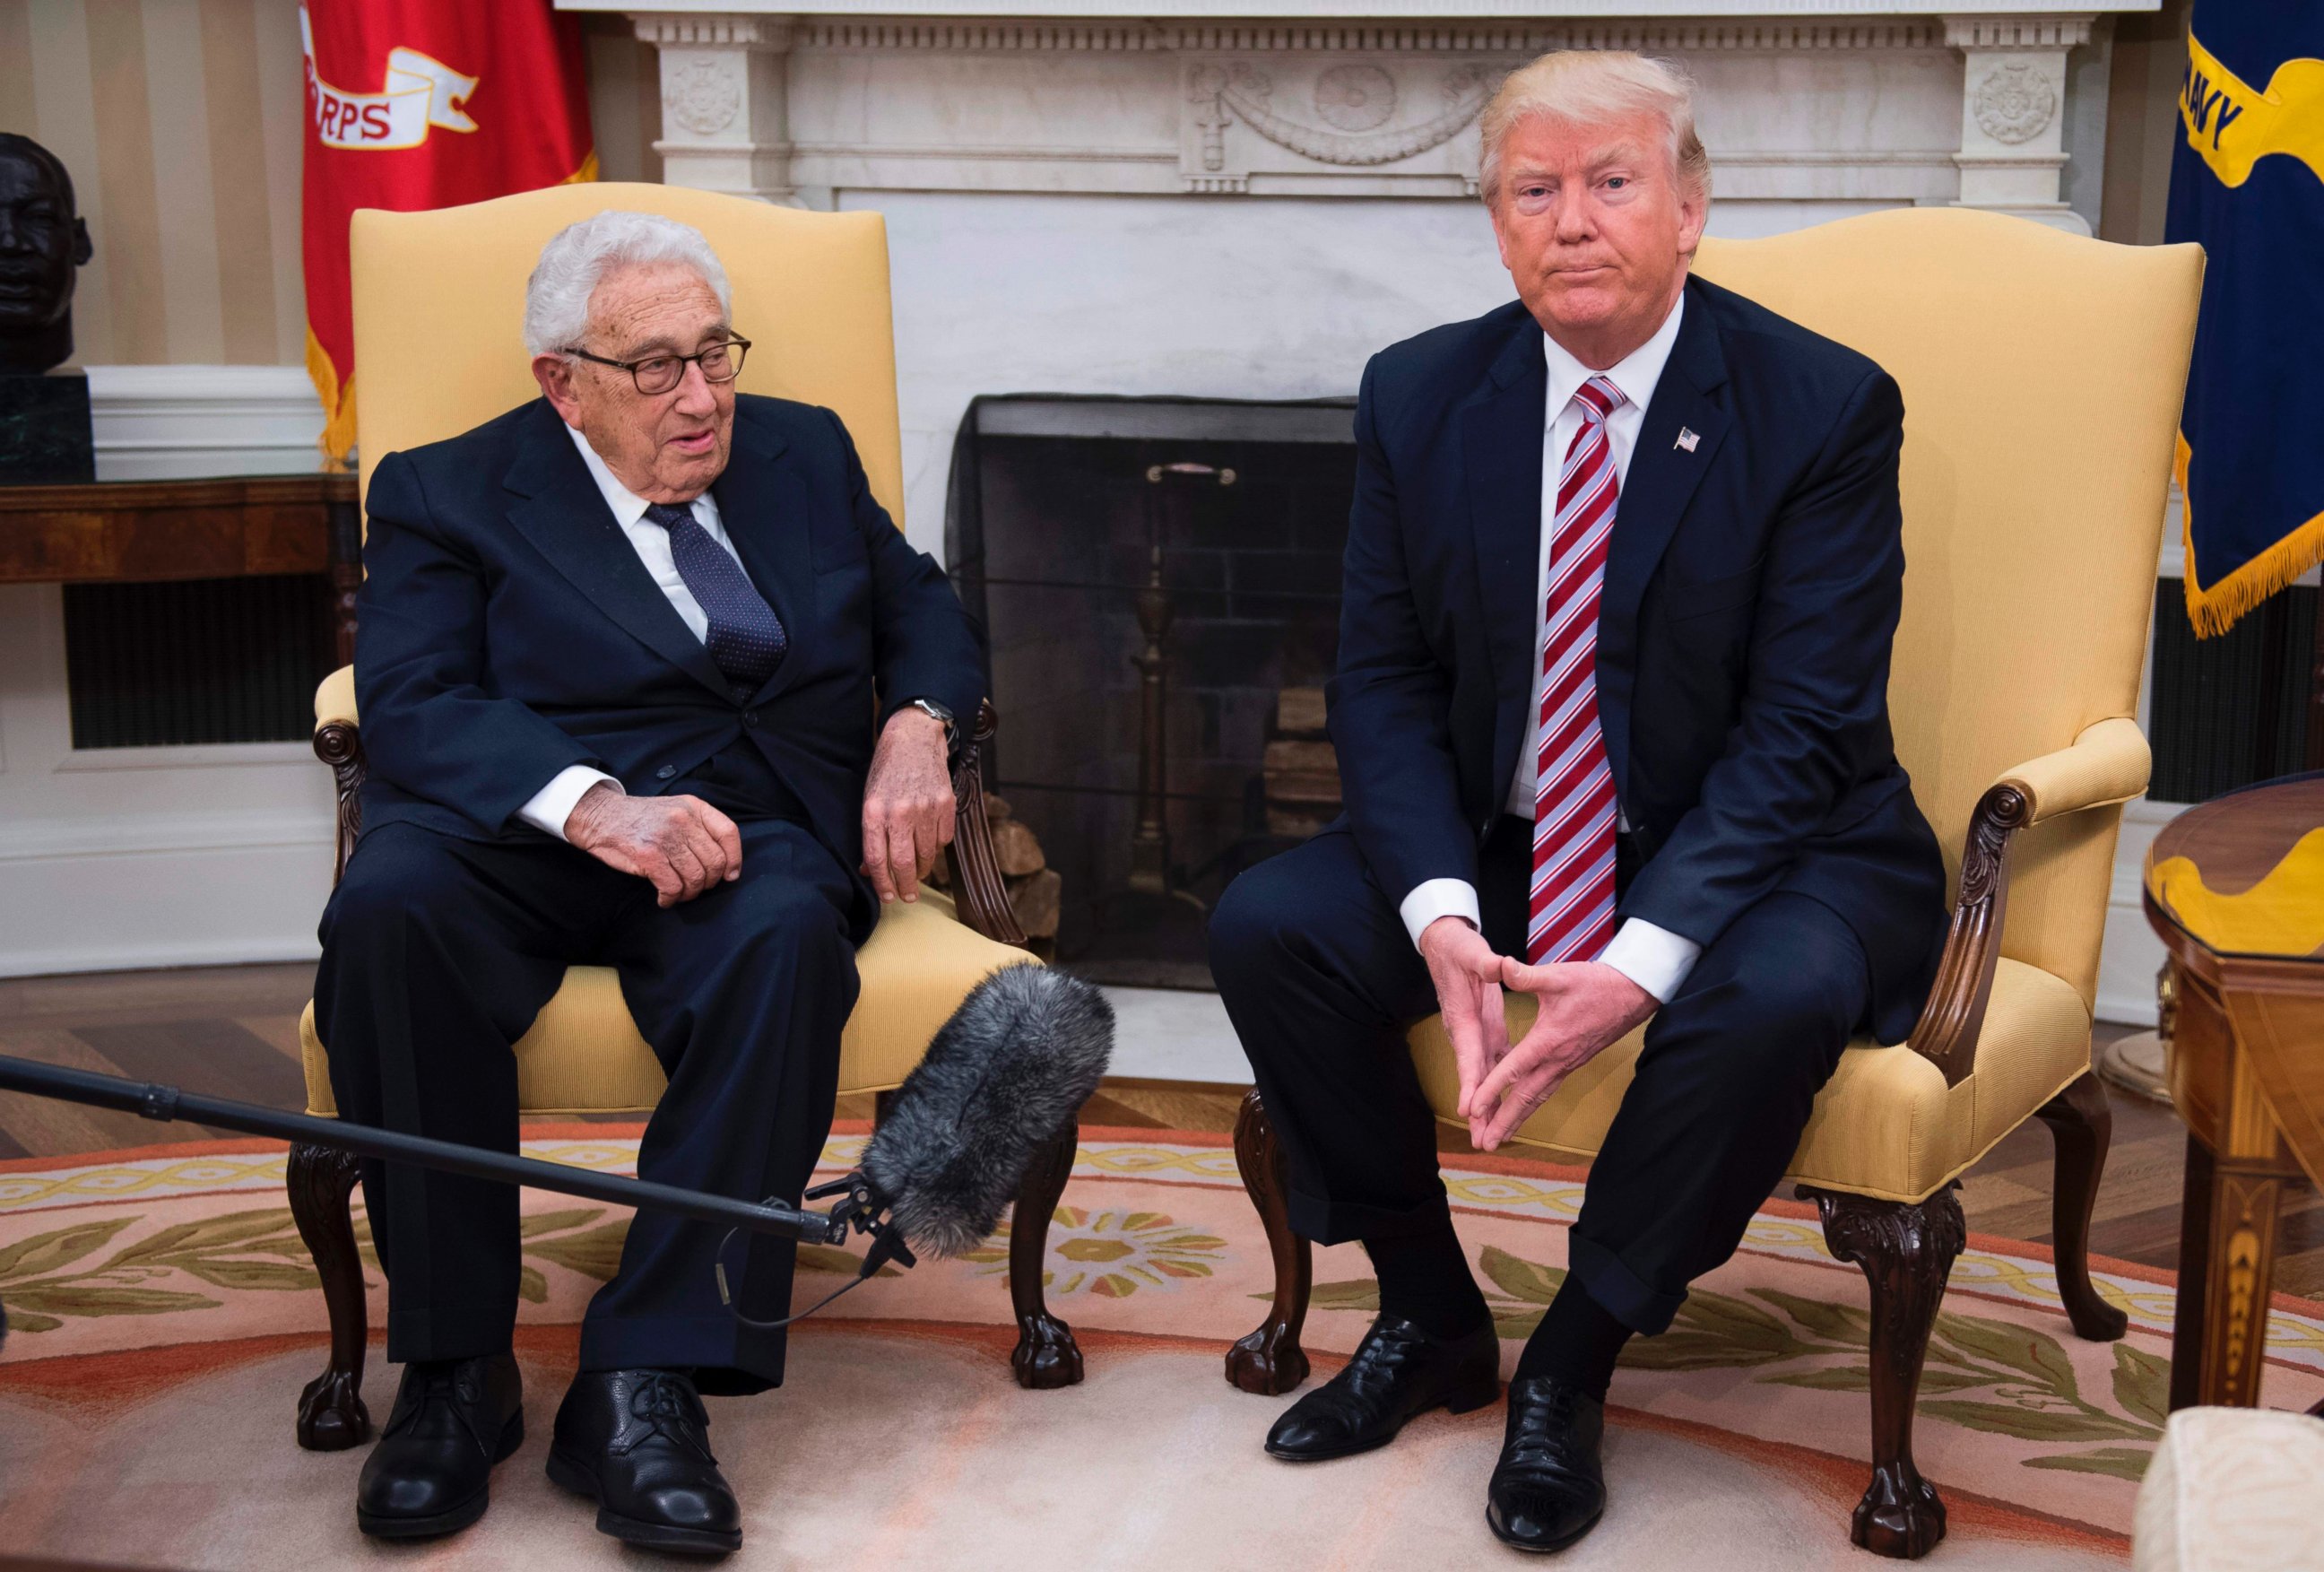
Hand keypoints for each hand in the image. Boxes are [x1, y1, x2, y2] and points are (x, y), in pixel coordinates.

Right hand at [565, 784, 742, 907]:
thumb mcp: (675, 810)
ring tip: (679, 894)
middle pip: (714, 861)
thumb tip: (725, 863)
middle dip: (708, 882)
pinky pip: (672, 886)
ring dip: (689, 893)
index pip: (728, 832)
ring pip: (695, 877)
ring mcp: (666, 836)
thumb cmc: (640, 819)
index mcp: (693, 807)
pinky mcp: (648, 855)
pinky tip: (664, 898)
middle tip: (695, 887)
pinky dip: (671, 898)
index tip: (730, 875)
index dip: (734, 858)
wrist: (599, 816)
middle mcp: (683, 819)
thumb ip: (699, 828)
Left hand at [861, 707, 955, 902]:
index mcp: (874, 811)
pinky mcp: (946, 804)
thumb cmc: (887, 770)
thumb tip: (870, 869)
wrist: (914, 738)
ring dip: (922, 869)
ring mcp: (925, 808)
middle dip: (905, 886)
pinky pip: (943, 839)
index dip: (882, 883)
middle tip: (907, 897)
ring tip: (918, 873)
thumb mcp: (870, 799)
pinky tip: (929, 843)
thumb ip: (871, 834)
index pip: (877, 859)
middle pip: (903, 863)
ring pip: (927, 854)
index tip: (887, 897)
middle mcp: (900, 812)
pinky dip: (936, 846)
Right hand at [1418, 916, 1513, 1140]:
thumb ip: (1486, 962)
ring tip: (1489, 1138)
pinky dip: (1496, 1089)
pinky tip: (1504, 1109)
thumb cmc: (1458, 949)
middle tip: (1481, 1140)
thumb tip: (1500, 965)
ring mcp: (1476, 1035)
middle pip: (1473, 1077)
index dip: (1469, 1082)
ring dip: (1486, 1107)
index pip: (1468, 1054)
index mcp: (1464, 1017)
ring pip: (1482, 1077)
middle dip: (1477, 1110)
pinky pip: (1493, 1065)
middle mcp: (1467, 1032)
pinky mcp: (1486, 1032)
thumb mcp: (1472, 951)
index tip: (1469, 1109)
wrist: (1445, 946)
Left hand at [1469, 959, 1656, 1151]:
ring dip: (1517, 1120)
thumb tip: (1499, 966)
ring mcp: (1566, 1064)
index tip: (1473, 1109)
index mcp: (1548, 1040)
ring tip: (1498, 1140)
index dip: (1491, 1090)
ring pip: (1537, 1098)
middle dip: (1503, 1121)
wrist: (1633, 994)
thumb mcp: (1558, 975)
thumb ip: (1525, 975)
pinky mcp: (1572, 1063)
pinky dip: (1532, 1106)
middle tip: (1484, 1145)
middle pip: (1525, 1097)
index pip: (1514, 1070)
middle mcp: (1557, 1059)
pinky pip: (1547, 1091)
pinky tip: (1522, 1114)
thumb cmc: (1595, 984)